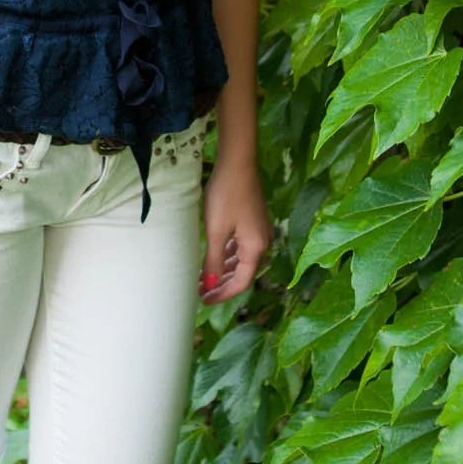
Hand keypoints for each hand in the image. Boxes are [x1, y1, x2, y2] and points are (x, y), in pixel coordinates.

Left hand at [200, 157, 272, 302]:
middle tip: (200, 290)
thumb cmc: (226, 196)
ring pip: (241, 259)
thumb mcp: (216, 231)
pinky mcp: (253, 221)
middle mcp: (262, 243)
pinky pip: (241, 246)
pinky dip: (228, 255)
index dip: (222, 294)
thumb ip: (213, 260)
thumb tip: (209, 284)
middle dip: (222, 283)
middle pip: (242, 273)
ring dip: (223, 269)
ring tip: (203, 276)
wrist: (237, 163)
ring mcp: (259, 231)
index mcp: (256, 249)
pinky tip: (214, 256)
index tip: (204, 300)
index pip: (241, 283)